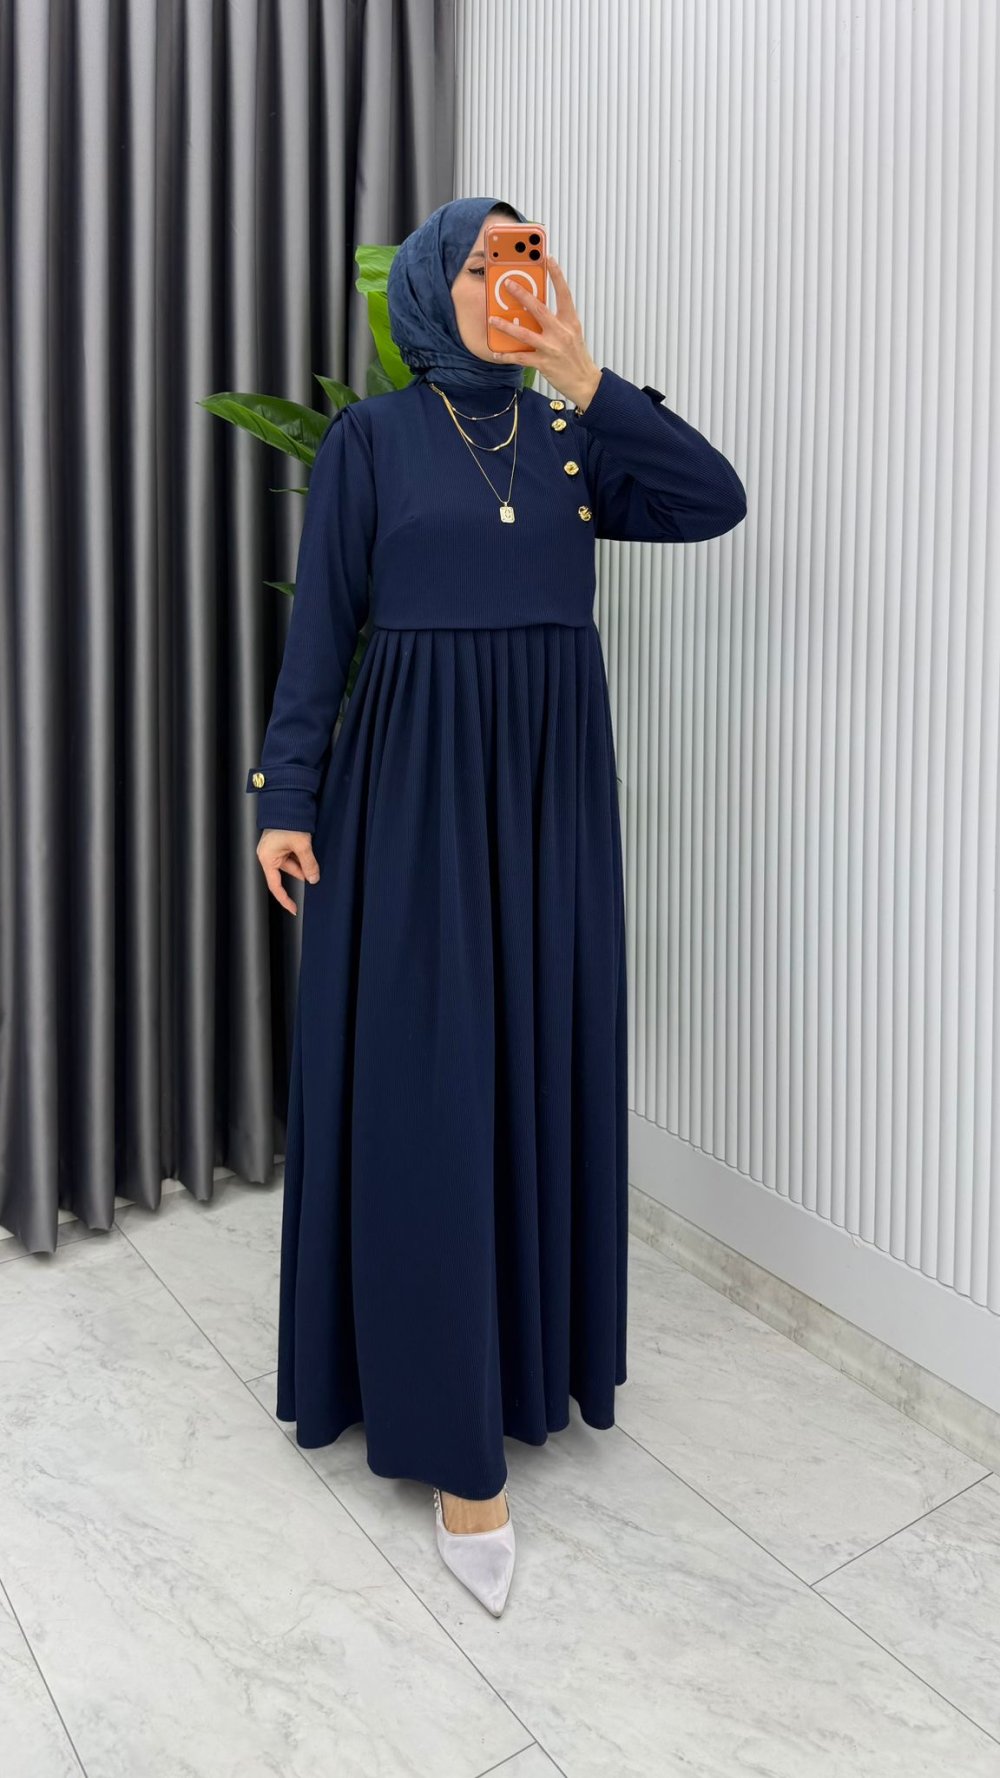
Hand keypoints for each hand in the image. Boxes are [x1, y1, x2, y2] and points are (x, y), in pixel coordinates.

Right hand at [256, 829, 319, 913]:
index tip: (294, 909)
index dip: (285, 899)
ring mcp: (274, 849)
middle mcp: (268, 855)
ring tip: (310, 849)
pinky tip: (308, 848)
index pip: (275, 886)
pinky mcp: (280, 843)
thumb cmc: (289, 822)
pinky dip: (301, 854)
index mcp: (267, 858)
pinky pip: (292, 854)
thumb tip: (314, 879)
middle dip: (303, 871)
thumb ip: (308, 864)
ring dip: (303, 861)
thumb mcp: (302, 845)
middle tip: (315, 868)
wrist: (287, 801)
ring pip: (292, 863)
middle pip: (287, 872)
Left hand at [490, 257, 601, 408]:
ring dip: (507, 326)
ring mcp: (552, 348)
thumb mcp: (572, 333)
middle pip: (539, 309)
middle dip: (522, 295)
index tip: (548, 259)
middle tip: (508, 284)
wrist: (585, 382)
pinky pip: (521, 358)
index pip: (564, 293)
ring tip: (492, 320)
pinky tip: (497, 352)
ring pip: (525, 333)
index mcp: (570, 321)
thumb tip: (537, 309)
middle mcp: (561, 332)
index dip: (557, 275)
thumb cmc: (577, 356)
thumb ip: (557, 320)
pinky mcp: (544, 363)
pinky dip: (507, 355)